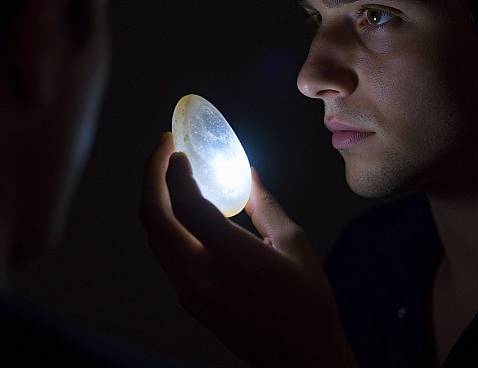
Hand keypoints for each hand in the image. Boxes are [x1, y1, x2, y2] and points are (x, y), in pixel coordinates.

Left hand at [140, 132, 356, 367]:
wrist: (300, 359)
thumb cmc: (308, 300)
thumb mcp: (294, 244)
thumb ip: (265, 204)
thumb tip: (246, 172)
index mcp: (231, 258)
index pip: (187, 204)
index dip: (176, 170)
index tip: (178, 148)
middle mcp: (199, 276)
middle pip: (155, 219)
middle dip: (151, 176)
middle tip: (163, 149)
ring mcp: (189, 292)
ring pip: (155, 237)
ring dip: (155, 199)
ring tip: (168, 172)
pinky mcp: (189, 301)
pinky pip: (165, 252)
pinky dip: (166, 222)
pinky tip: (182, 207)